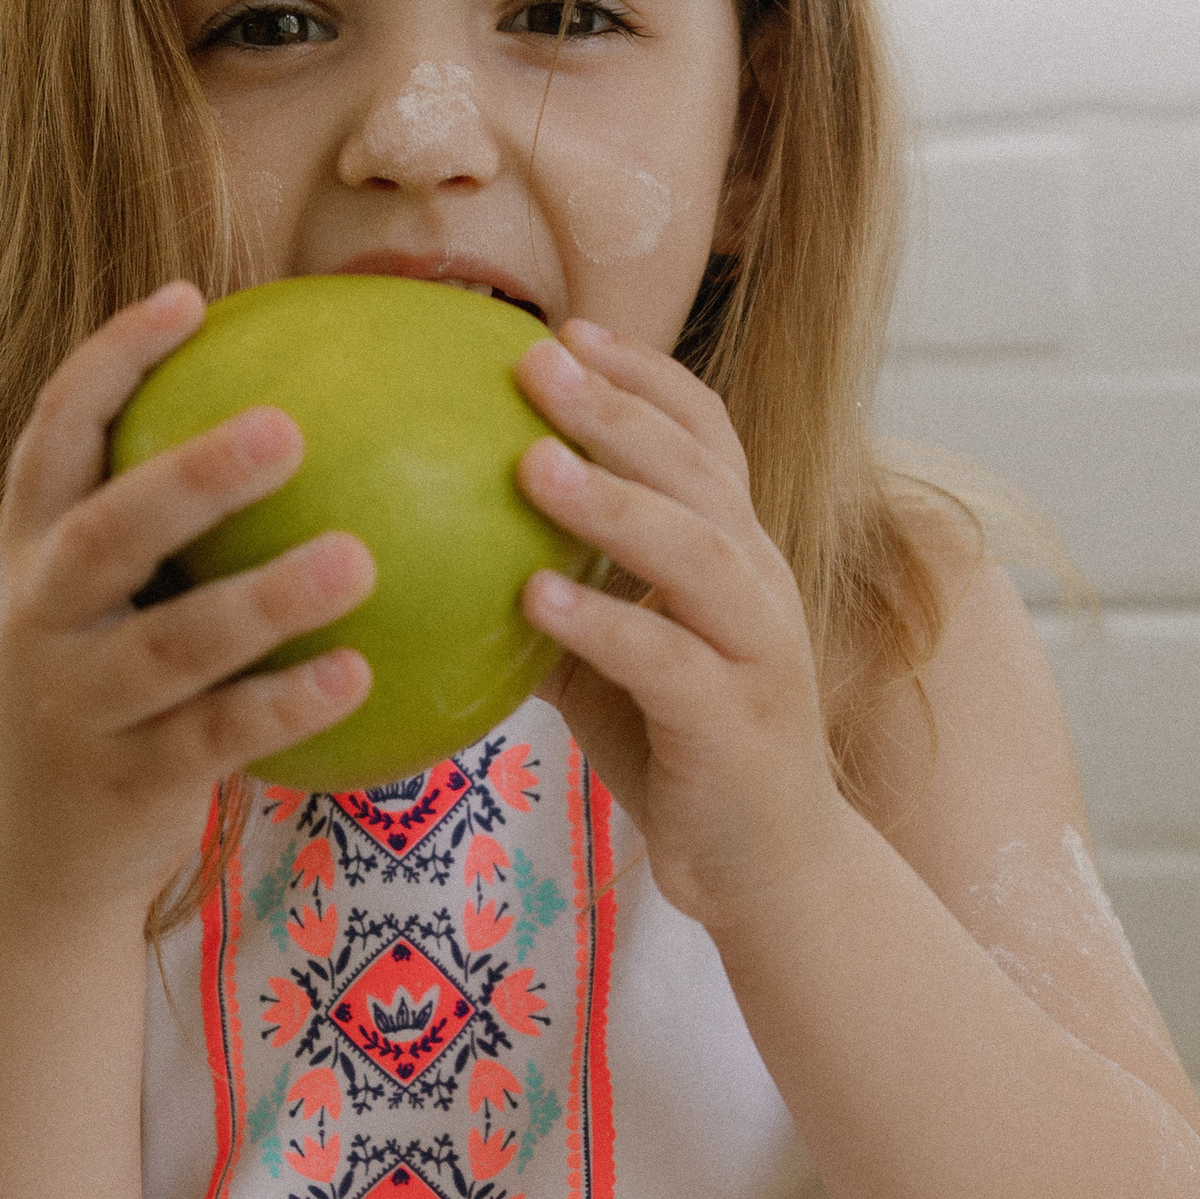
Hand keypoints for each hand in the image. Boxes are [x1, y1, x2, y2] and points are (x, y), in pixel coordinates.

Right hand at [0, 281, 374, 915]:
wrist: (31, 863)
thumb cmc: (98, 696)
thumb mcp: (95, 604)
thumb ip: (159, 526)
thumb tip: (291, 407)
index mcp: (28, 552)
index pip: (54, 436)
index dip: (112, 363)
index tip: (186, 300)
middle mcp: (38, 619)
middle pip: (106, 531)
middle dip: (191, 477)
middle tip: (289, 429)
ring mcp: (77, 705)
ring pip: (172, 644)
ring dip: (266, 600)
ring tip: (357, 560)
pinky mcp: (127, 781)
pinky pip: (217, 736)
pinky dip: (286, 704)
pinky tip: (359, 674)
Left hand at [514, 321, 844, 936]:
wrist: (767, 869)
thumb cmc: (679, 749)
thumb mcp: (610, 656)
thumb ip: (553, 594)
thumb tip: (432, 543)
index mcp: (734, 551)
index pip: (704, 435)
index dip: (643, 376)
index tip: (565, 329)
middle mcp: (758, 582)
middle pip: (696, 470)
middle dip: (617, 408)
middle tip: (535, 361)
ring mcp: (757, 650)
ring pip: (696, 550)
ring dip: (613, 502)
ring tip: (531, 462)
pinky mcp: (737, 724)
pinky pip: (669, 661)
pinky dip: (605, 625)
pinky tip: (535, 599)